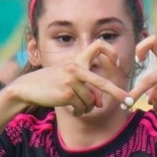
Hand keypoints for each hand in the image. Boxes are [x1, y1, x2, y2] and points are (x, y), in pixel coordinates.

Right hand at [8, 40, 130, 115]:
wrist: (27, 87)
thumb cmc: (49, 82)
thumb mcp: (68, 78)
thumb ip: (86, 86)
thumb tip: (100, 103)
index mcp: (78, 59)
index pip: (98, 45)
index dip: (111, 52)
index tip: (116, 63)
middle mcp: (76, 67)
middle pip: (102, 83)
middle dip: (118, 93)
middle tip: (129, 101)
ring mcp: (71, 81)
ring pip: (90, 101)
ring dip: (85, 107)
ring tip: (74, 105)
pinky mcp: (67, 94)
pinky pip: (81, 108)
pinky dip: (78, 111)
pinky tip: (70, 109)